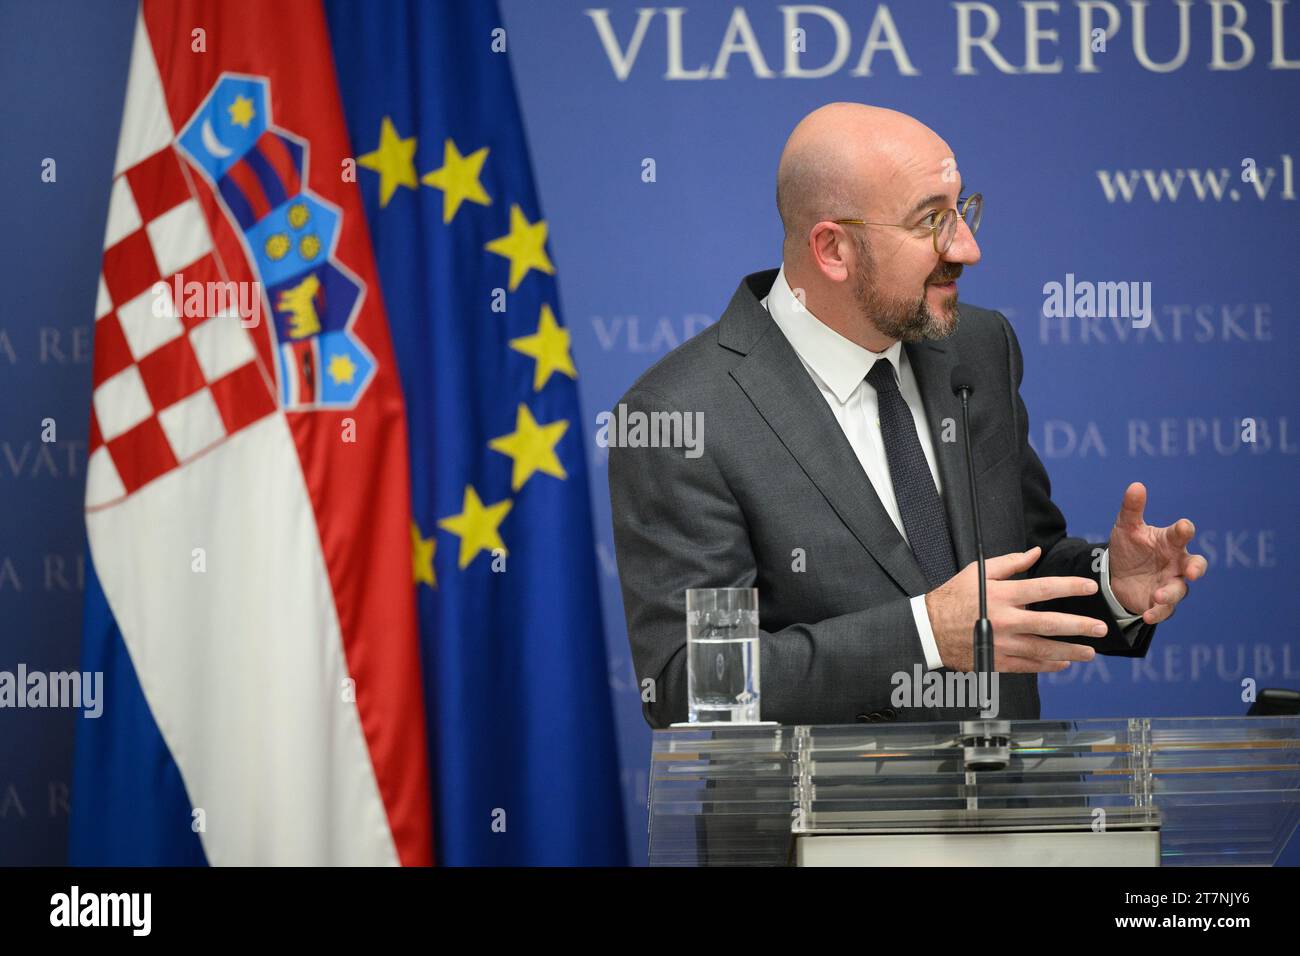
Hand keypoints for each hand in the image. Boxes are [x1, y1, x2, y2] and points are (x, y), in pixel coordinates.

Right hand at [926, 546, 1107, 672]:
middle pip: (1050, 624)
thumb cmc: (952, 597)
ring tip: (1090, 652)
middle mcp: (1005, 620)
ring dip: (1070, 651)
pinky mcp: (997, 661)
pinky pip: (1028, 666)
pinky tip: (1063, 663)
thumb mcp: (978, 572)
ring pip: (1043, 649)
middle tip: (1101, 629)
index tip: (1089, 588)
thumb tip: (1034, 553)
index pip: (1043, 589)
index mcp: (1002, 595)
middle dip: (1079, 627)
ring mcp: (1002, 644)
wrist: (929, 629)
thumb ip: (1009, 563)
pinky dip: (1047, 666)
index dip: (1069, 587)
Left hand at [1107, 482, 1207, 625]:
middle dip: (1196, 568)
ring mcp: (1171, 583)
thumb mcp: (1125, 528)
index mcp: (1170, 542)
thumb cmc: (1129, 547)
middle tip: (1192, 572)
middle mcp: (1176, 563)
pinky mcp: (1161, 603)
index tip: (1183, 528)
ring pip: (1180, 590)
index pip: (1182, 534)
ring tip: (1157, 596)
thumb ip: (1132, 509)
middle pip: (1195, 564)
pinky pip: (1165, 610)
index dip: (1184, 531)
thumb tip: (1136, 485)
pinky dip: (1157, 612)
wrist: (1116, 575)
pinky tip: (1147, 614)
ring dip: (1170, 593)